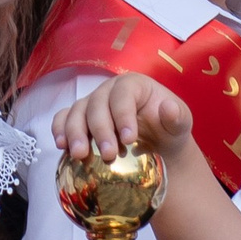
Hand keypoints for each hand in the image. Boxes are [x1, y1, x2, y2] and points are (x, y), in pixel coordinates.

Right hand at [54, 73, 195, 164]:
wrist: (157, 145)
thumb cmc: (167, 130)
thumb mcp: (180, 124)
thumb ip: (177, 117)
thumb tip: (168, 108)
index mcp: (133, 85)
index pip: (123, 94)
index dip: (123, 115)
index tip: (129, 139)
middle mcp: (109, 90)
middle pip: (97, 104)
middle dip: (101, 130)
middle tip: (109, 154)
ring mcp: (91, 104)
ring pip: (76, 112)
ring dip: (76, 133)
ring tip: (80, 155)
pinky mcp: (79, 119)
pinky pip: (62, 119)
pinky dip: (60, 131)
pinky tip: (62, 147)